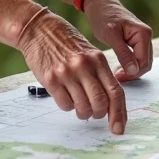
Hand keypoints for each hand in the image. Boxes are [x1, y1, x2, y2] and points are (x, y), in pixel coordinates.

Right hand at [17, 7, 127, 133]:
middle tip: (94, 113)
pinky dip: (68, 106)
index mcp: (98, 59)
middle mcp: (84, 66)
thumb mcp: (89, 53)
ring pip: (83, 107)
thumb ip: (100, 75)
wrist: (39, 29)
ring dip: (83, 113)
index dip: (119, 113)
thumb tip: (110, 104)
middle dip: (99, 114)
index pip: (115, 91)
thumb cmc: (66, 43)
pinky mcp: (50, 79)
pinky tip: (65, 96)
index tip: (119, 128)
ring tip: (79, 105)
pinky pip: (65, 105)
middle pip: (101, 103)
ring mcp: (67, 73)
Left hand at [83, 0, 153, 81]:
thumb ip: (123, 53)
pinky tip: (119, 67)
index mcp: (143, 34)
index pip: (144, 61)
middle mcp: (147, 36)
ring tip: (116, 73)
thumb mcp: (110, 36)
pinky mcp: (137, 41)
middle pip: (145, 63)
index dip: (132, 73)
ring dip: (131, 70)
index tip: (116, 77)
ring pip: (142, 61)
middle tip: (116, 78)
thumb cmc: (103, 16)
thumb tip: (134, 70)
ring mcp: (143, 38)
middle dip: (132, 73)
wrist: (99, 4)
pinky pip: (138, 57)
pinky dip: (130, 64)